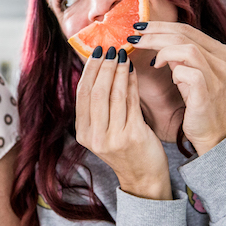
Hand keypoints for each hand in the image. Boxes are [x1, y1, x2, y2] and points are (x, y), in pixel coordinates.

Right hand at [75, 46, 171, 199]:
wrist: (143, 177)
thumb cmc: (125, 148)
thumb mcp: (104, 129)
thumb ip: (98, 106)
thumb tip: (99, 67)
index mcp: (83, 133)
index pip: (82, 94)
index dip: (89, 70)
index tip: (97, 52)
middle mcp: (94, 136)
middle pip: (97, 92)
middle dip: (104, 67)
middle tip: (111, 48)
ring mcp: (113, 138)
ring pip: (114, 95)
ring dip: (119, 71)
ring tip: (122, 55)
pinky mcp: (133, 136)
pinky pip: (131, 102)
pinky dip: (131, 83)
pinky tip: (133, 71)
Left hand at [129, 22, 225, 155]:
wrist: (213, 133)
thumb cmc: (197, 102)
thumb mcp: (188, 72)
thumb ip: (178, 55)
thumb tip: (152, 37)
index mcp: (219, 51)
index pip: (186, 28)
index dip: (160, 25)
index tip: (138, 26)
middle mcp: (221, 59)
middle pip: (184, 34)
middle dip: (154, 34)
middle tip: (134, 37)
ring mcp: (217, 75)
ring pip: (186, 48)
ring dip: (161, 50)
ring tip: (151, 59)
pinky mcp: (208, 91)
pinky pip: (187, 71)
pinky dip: (172, 69)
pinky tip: (166, 74)